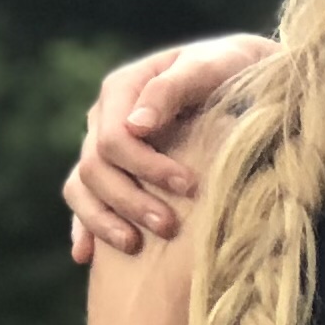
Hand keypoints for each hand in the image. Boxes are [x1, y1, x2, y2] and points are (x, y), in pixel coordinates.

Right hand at [64, 32, 271, 259]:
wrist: (242, 77)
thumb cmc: (230, 69)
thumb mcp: (209, 68)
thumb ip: (171, 90)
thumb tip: (137, 127)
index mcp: (122, 88)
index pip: (114, 138)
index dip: (145, 167)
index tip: (188, 187)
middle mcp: (104, 117)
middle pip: (95, 167)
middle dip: (130, 200)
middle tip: (169, 226)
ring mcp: (101, 146)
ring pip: (81, 188)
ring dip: (104, 221)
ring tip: (135, 246)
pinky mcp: (109, 172)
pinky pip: (81, 202)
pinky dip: (84, 228)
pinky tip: (87, 256)